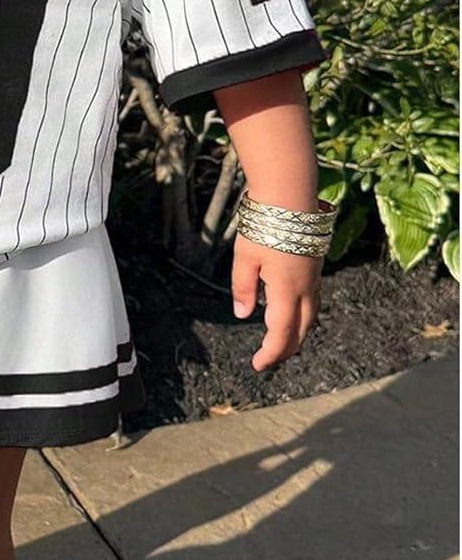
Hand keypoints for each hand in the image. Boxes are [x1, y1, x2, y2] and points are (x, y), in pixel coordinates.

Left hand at [231, 235, 321, 370]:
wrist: (291, 194)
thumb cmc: (266, 224)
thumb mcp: (244, 258)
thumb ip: (243, 289)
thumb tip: (243, 313)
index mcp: (286, 289)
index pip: (281, 332)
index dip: (271, 352)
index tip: (258, 365)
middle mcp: (306, 287)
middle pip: (300, 329)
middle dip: (285, 349)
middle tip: (267, 359)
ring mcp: (314, 277)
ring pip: (310, 315)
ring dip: (296, 333)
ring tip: (278, 343)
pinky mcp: (316, 266)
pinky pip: (311, 300)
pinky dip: (301, 315)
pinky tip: (287, 313)